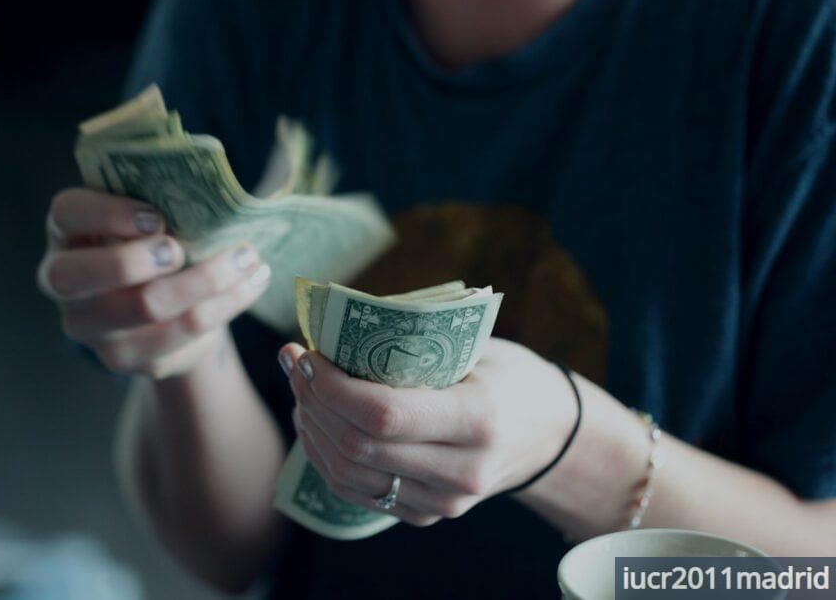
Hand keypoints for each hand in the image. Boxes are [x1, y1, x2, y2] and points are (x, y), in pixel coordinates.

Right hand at [37, 188, 270, 377]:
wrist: (167, 307)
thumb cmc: (155, 242)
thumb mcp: (149, 216)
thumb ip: (162, 200)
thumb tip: (210, 190)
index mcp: (67, 233)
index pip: (67, 214)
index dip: (107, 213)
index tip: (156, 216)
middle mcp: (65, 284)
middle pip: (81, 276)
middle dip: (136, 260)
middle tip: (181, 249)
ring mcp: (92, 328)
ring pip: (145, 308)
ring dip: (206, 280)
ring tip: (247, 258)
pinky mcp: (128, 358)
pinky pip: (181, 335)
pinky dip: (225, 305)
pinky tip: (251, 283)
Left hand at [280, 337, 577, 525]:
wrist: (548, 434)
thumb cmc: (507, 374)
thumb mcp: (474, 347)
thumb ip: (412, 344)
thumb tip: (332, 327)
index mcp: (478, 419)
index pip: (382, 414)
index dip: (331, 386)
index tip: (306, 353)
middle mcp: (461, 471)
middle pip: (357, 447)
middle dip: (312, 401)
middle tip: (294, 363)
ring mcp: (444, 502)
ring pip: (348, 475)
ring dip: (311, 428)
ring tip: (301, 389)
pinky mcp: (426, 515)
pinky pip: (356, 492)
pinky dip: (325, 455)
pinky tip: (316, 421)